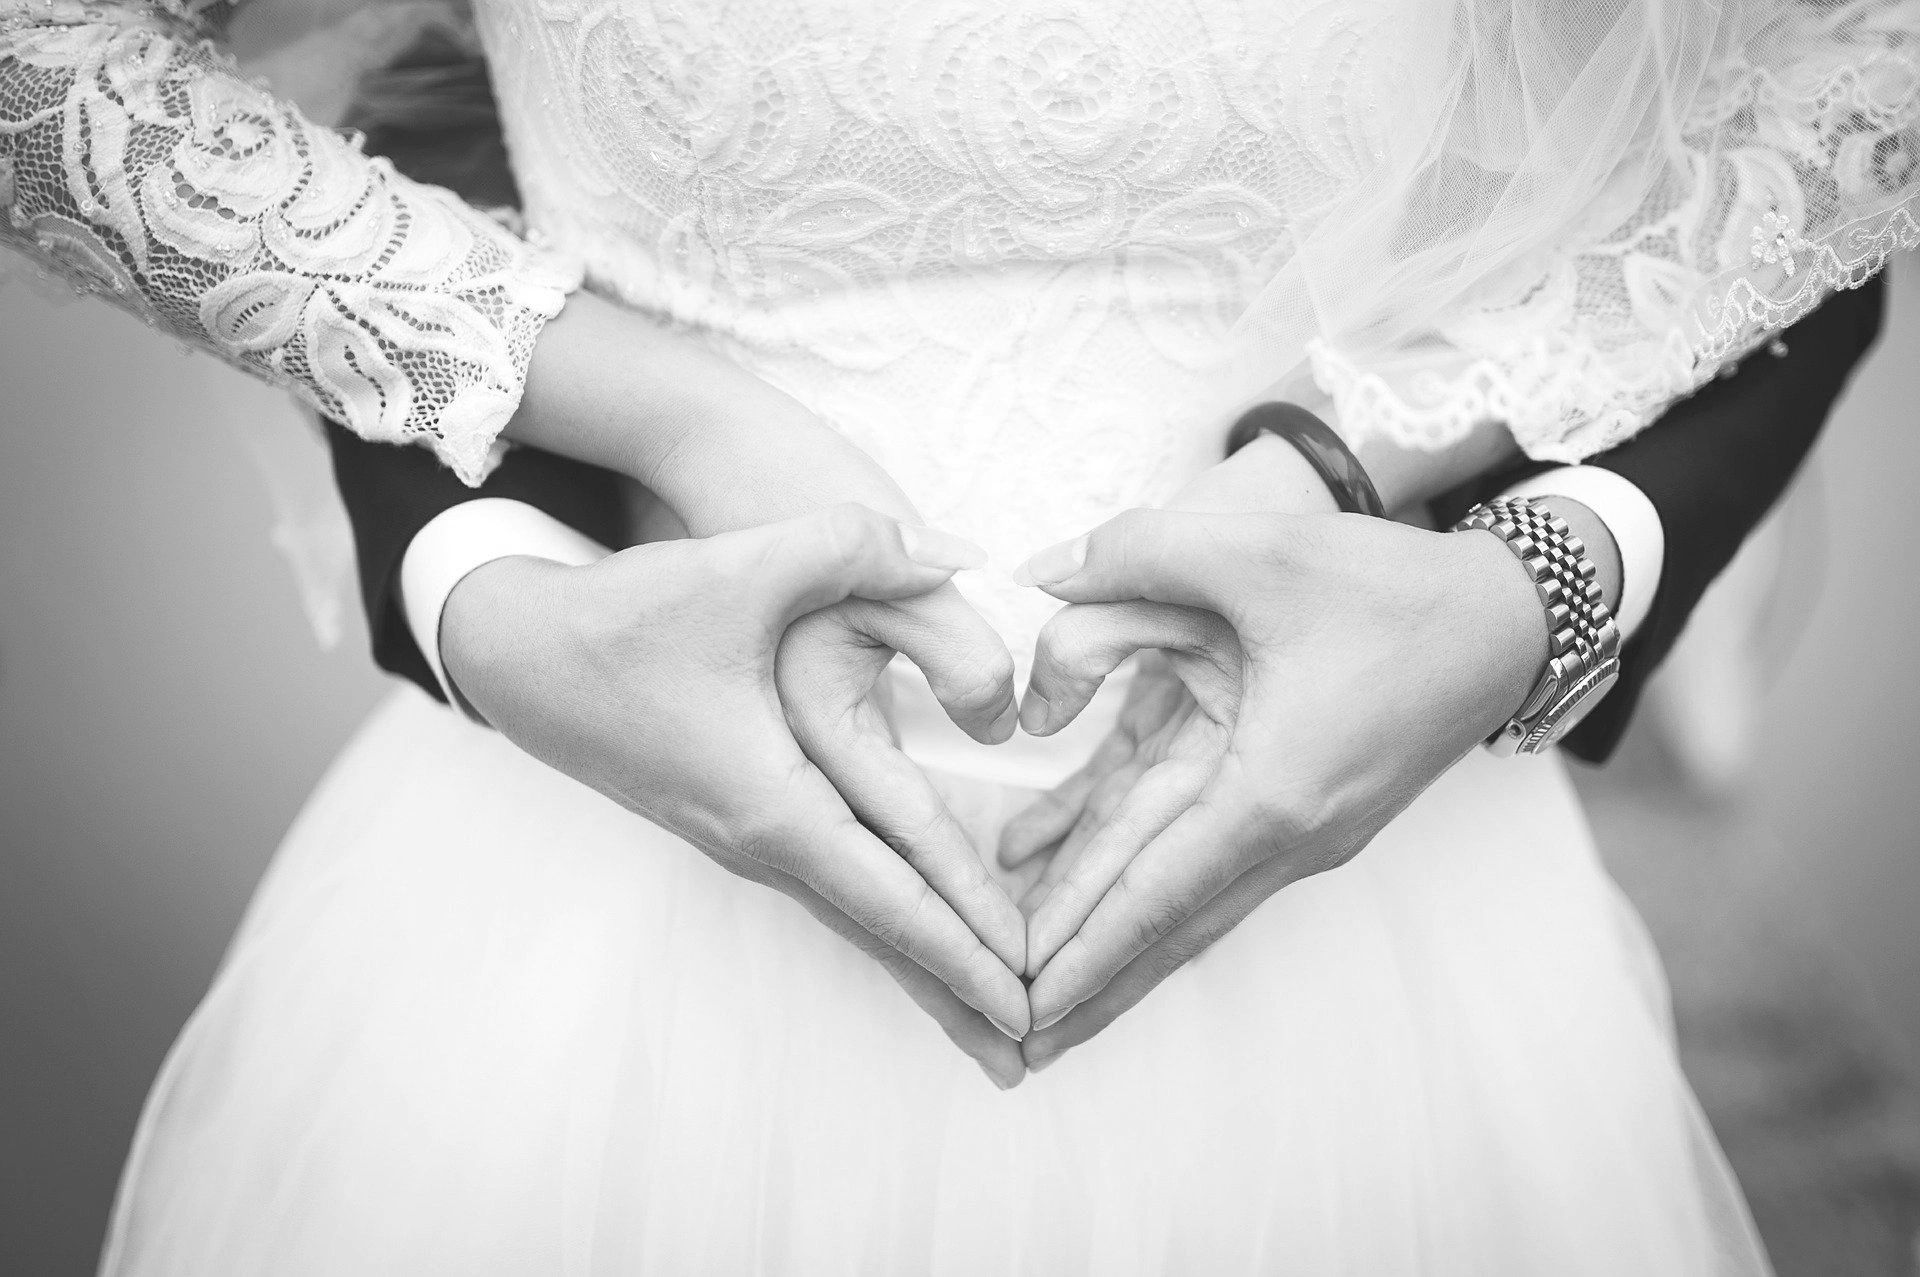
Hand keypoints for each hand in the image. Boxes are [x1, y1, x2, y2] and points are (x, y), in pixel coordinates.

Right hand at [442, 504, 1031, 1085]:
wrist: (517, 654)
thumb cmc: (623, 616)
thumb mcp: (739, 567)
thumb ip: (854, 548)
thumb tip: (958, 554)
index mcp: (771, 802)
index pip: (890, 895)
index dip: (965, 944)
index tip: (1028, 1000)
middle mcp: (760, 841)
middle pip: (880, 933)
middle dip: (956, 992)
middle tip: (1032, 1056)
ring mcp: (745, 840)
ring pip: (857, 917)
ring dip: (925, 966)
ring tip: (989, 1019)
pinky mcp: (739, 820)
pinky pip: (834, 889)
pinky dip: (888, 923)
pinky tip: (920, 938)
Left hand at [1007, 507, 1549, 1071]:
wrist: (1509, 621)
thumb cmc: (1391, 588)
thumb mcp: (1259, 549)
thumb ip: (1137, 552)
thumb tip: (1039, 574)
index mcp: (1271, 792)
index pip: (1152, 895)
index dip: (1078, 951)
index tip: (1019, 1008)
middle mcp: (1289, 836)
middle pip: (1166, 930)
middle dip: (1088, 986)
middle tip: (1011, 1042)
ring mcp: (1303, 836)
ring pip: (1188, 909)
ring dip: (1116, 954)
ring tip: (1051, 1005)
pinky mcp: (1306, 815)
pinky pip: (1209, 866)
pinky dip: (1148, 890)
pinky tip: (1085, 888)